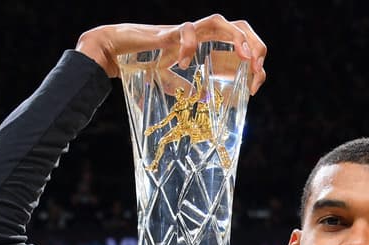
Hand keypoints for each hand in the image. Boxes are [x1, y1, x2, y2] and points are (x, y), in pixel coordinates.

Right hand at [75, 15, 266, 94]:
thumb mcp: (170, 80)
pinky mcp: (168, 32)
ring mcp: (185, 31)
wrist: (113, 50)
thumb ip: (186, 87)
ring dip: (237, 40)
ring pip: (220, 21)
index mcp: (207, 44)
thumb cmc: (142, 61)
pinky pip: (186, 30)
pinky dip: (191, 46)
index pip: (242, 43)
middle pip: (240, 26)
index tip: (255, 86)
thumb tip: (199, 99)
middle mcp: (200, 33)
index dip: (255, 62)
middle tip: (255, 70)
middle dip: (255, 46)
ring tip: (243, 60)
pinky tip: (187, 63)